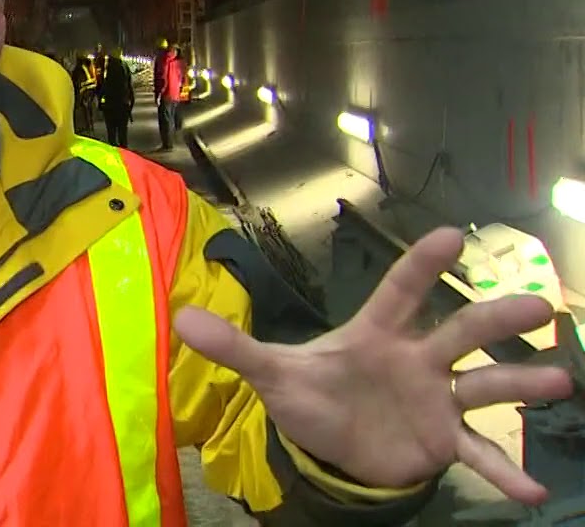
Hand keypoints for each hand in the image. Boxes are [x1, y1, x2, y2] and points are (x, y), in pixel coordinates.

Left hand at [174, 227, 572, 504]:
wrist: (329, 443)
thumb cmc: (312, 395)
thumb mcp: (272, 374)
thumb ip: (234, 348)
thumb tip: (180, 319)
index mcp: (376, 334)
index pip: (400, 292)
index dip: (421, 266)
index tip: (452, 236)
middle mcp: (416, 360)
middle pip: (459, 332)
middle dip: (495, 317)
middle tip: (537, 304)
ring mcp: (435, 399)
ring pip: (483, 386)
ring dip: (519, 383)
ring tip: (557, 381)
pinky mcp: (441, 441)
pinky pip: (476, 453)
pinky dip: (501, 471)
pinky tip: (532, 492)